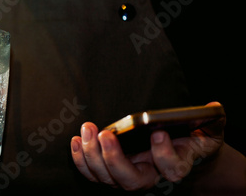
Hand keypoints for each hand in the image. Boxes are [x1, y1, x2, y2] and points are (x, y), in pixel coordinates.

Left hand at [70, 102, 224, 190]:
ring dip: (93, 154)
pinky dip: (81, 159)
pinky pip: (92, 172)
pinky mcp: (109, 170)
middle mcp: (150, 175)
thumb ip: (210, 119)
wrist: (176, 147)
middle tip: (105, 134)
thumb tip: (212, 107)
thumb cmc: (190, 136)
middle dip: (114, 159)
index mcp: (175, 165)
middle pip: (131, 181)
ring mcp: (127, 175)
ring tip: (88, 129)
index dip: (164, 154)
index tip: (159, 133)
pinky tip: (76, 139)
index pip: (172, 170)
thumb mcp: (206, 128)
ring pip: (107, 178)